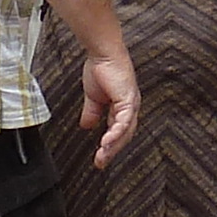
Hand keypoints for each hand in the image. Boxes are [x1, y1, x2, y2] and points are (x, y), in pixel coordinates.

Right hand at [75, 46, 139, 166]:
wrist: (102, 53)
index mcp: (122, 108)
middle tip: (100, 163)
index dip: (110, 146)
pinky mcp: (128, 100)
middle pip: (124, 136)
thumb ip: (91, 113)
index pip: (118, 132)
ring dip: (113, 146)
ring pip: (125, 132)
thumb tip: (86, 126)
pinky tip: (106, 142)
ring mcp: (131, 104)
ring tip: (102, 156)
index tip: (99, 158)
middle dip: (112, 151)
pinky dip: (115, 133)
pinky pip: (123, 121)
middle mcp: (129, 108)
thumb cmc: (100, 69)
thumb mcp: (93, 98)